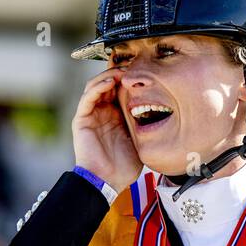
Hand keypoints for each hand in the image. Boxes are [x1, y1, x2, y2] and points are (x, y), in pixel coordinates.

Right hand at [72, 67, 141, 192]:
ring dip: (109, 75)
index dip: (129, 79)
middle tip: (133, 64)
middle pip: (108, 84)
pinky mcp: (81, 119)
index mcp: (116, 116)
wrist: (107, 181)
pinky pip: (88, 98)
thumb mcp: (140, 141)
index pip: (120, 90)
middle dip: (120, 72)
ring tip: (122, 71)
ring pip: (96, 86)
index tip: (143, 70)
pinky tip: (110, 82)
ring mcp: (91, 115)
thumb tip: (164, 114)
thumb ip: (145, 125)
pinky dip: (97, 87)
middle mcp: (102, 112)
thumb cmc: (124, 166)